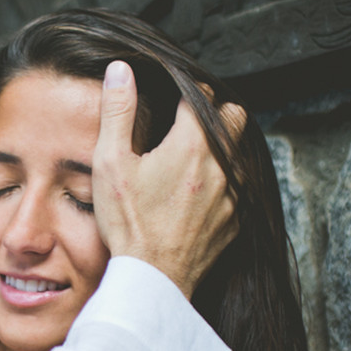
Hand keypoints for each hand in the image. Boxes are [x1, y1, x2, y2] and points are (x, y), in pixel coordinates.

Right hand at [91, 60, 244, 297]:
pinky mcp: (234, 222)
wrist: (152, 280)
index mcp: (191, 144)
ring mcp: (232, 195)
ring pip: (238, 154)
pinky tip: (197, 196)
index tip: (174, 99)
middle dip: (216, 113)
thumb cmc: (128, 224)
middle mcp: (221, 166)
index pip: (202, 96)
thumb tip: (120, 70)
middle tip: (188, 124)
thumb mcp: (111, 163)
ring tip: (191, 160)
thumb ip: (118, 112)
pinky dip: (222, 185)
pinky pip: (237, 190)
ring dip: (221, 149)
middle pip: (235, 117)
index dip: (187, 91)